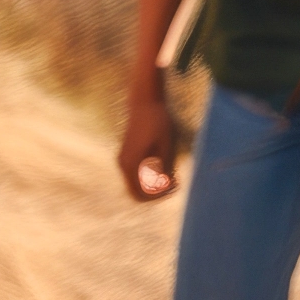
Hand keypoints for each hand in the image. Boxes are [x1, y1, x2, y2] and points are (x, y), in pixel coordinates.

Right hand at [119, 80, 178, 202]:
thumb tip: (163, 186)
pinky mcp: (127, 155)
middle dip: (156, 192)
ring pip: (137, 184)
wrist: (145, 104)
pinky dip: (150, 175)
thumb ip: (163, 168)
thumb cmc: (159, 123)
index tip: (176, 186)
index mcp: (131, 164)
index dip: (159, 196)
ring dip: (154, 184)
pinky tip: (166, 165)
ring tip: (174, 174)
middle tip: (176, 182)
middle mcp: (124, 165)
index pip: (141, 194)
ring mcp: (124, 160)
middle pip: (137, 192)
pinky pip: (137, 174)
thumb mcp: (166, 145)